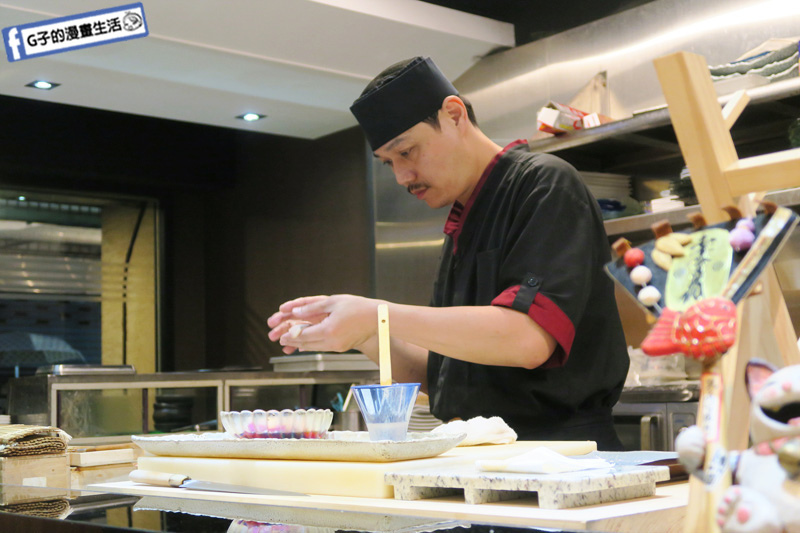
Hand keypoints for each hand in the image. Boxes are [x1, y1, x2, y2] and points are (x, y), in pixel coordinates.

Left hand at [267, 295, 383, 353]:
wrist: (377, 318)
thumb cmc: (357, 307)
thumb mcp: (332, 302)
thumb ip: (312, 307)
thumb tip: (295, 312)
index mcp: (328, 330)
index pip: (303, 335)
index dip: (291, 335)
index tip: (281, 336)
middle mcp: (332, 341)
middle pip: (307, 343)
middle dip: (294, 341)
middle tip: (282, 340)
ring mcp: (338, 346)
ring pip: (314, 347)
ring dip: (302, 344)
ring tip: (293, 341)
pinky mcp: (342, 347)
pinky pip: (323, 347)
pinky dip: (313, 345)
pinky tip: (309, 343)